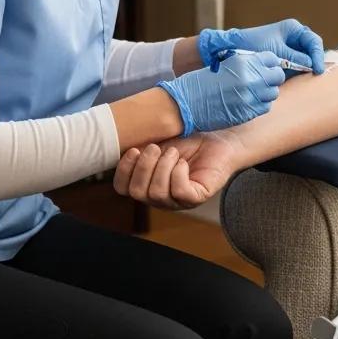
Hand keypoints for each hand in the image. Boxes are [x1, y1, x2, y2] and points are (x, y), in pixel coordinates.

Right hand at [113, 132, 240, 209]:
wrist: (217, 137)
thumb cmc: (188, 139)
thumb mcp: (157, 140)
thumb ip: (139, 147)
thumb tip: (120, 144)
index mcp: (146, 182)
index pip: (122, 188)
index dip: (123, 170)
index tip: (134, 149)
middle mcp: (159, 196)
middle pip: (137, 192)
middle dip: (144, 166)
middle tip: (156, 148)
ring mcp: (178, 200)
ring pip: (156, 193)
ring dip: (163, 167)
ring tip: (174, 152)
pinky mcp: (196, 197)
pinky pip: (179, 192)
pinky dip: (178, 174)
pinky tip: (183, 163)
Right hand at [157, 51, 283, 135]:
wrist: (185, 104)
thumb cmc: (200, 83)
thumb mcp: (223, 65)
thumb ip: (245, 64)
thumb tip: (261, 66)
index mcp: (243, 62)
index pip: (272, 59)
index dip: (270, 63)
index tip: (267, 67)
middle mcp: (251, 78)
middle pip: (277, 76)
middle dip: (272, 77)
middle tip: (264, 80)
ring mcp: (251, 97)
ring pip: (273, 93)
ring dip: (267, 92)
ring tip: (255, 92)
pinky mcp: (248, 112)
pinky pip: (265, 107)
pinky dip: (261, 104)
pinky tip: (250, 102)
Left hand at [198, 19, 324, 73]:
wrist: (232, 50)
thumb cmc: (253, 46)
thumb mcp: (276, 52)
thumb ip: (295, 58)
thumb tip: (312, 65)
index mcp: (293, 29)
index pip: (313, 41)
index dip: (318, 55)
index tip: (317, 69)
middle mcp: (294, 38)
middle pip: (313, 50)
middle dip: (315, 61)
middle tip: (316, 74)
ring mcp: (290, 49)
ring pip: (307, 59)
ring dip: (308, 68)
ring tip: (310, 78)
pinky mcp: (285, 60)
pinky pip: (298, 66)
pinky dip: (300, 73)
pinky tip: (300, 79)